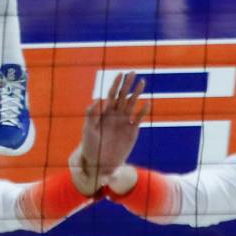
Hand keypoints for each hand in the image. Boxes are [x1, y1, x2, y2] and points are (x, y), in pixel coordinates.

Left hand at [70, 71, 148, 192]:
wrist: (100, 163)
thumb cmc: (90, 146)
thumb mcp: (88, 130)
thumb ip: (91, 115)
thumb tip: (98, 100)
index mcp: (104, 112)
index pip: (111, 94)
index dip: (116, 84)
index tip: (120, 73)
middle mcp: (115, 115)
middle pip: (122, 96)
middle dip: (127, 84)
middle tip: (133, 72)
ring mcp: (124, 122)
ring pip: (131, 104)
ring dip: (136, 93)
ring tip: (142, 82)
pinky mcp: (132, 132)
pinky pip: (138, 118)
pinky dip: (143, 111)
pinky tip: (148, 102)